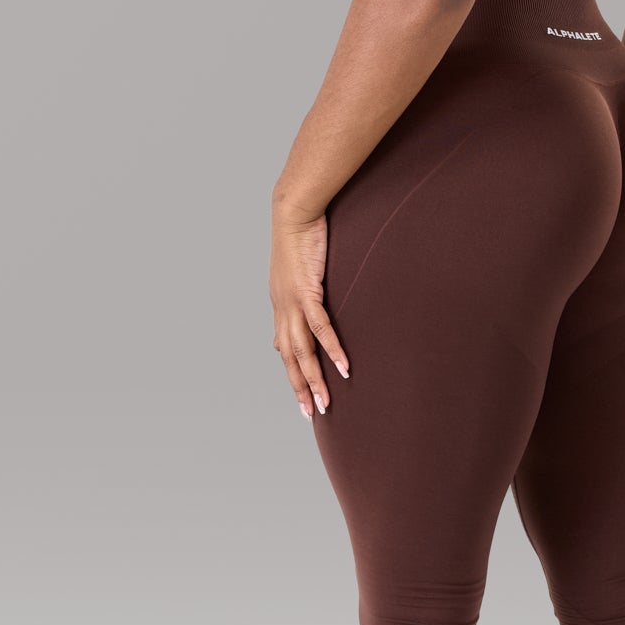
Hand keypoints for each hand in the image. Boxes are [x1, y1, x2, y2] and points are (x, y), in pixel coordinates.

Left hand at [270, 201, 350, 420]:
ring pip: (301, 351)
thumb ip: (306, 288)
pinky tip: (343, 367)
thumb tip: (312, 300)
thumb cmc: (302, 235)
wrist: (293, 210)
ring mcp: (292, 302)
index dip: (293, 373)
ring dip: (314, 379)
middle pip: (290, 357)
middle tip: (311, 413)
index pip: (285, 347)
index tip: (302, 395)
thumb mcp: (302, 268)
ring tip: (325, 403)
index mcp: (281, 305)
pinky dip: (331, 349)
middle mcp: (282, 308)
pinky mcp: (306, 292)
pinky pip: (320, 328)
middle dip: (300, 387)